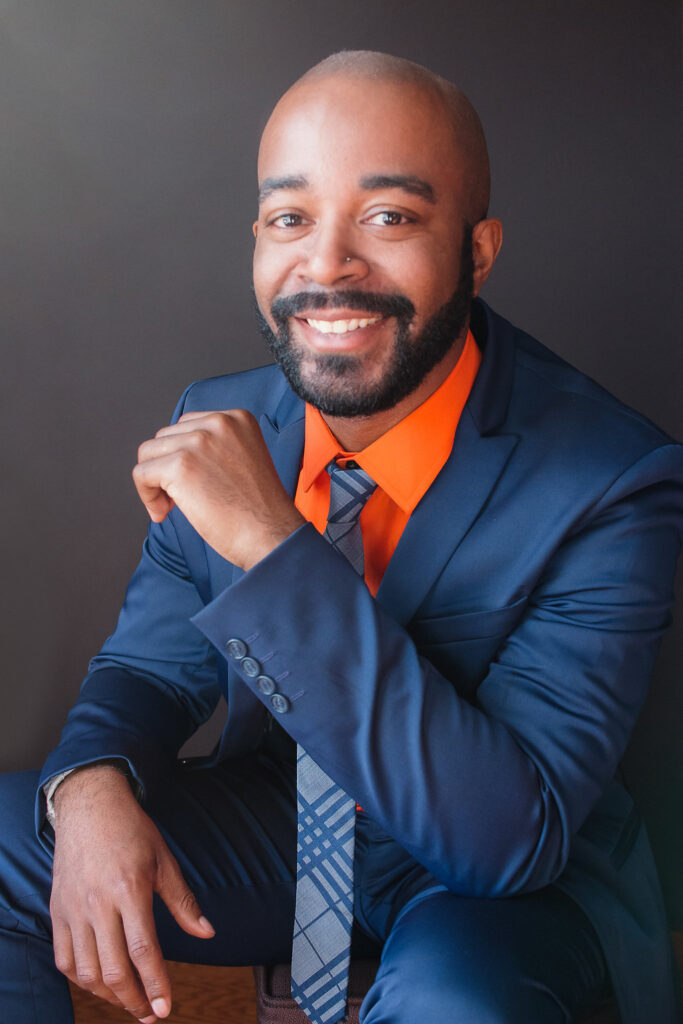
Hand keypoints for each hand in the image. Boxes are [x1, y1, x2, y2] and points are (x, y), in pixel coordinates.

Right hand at [50, 765, 214, 1021]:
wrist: (89, 806)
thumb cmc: (131, 830)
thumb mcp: (164, 860)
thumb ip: (183, 901)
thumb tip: (207, 933)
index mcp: (129, 889)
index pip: (143, 950)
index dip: (155, 985)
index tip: (165, 1008)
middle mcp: (98, 904)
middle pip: (113, 969)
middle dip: (134, 1000)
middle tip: (149, 1014)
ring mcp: (74, 909)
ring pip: (86, 971)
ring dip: (107, 996)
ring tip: (128, 1001)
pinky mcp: (58, 911)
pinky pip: (64, 958)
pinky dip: (80, 979)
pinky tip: (98, 983)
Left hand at [133, 409, 304, 569]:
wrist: (272, 536)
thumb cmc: (259, 511)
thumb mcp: (244, 460)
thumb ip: (216, 448)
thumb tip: (172, 453)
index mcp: (237, 419)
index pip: (186, 426)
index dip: (182, 457)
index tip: (192, 482)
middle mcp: (218, 423)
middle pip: (164, 437)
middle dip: (166, 468)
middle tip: (181, 498)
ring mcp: (199, 442)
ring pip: (149, 453)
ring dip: (154, 482)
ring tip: (172, 506)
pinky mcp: (181, 465)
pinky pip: (141, 474)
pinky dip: (146, 496)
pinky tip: (164, 513)